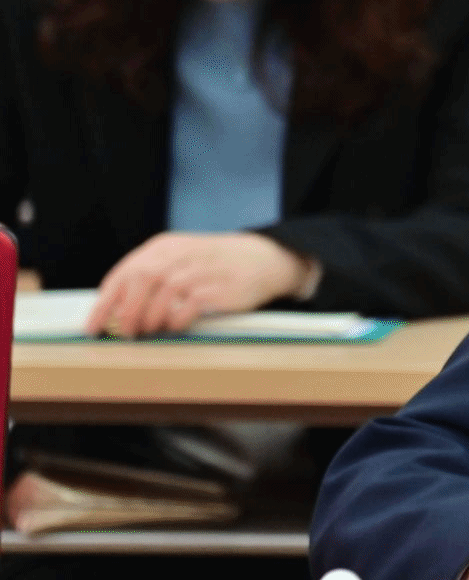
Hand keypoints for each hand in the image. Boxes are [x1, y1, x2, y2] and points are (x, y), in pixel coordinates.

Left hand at [86, 232, 311, 337]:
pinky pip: (189, 307)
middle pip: (141, 281)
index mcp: (164, 246)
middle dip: (127, 312)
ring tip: (150, 331)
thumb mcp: (180, 260)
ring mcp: (200, 269)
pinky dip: (176, 321)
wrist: (263, 259)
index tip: (94, 327)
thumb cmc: (214, 265)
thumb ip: (150, 278)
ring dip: (150, 319)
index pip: (124, 274)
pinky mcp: (219, 287)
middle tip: (125, 333)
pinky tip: (176, 326)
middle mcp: (180, 254)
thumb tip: (116, 310)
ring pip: (163, 294)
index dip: (105, 303)